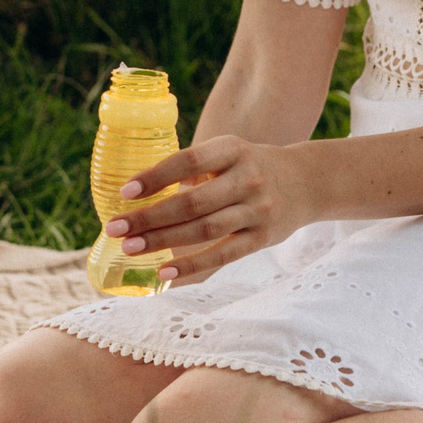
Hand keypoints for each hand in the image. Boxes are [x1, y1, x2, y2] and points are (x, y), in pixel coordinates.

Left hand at [102, 136, 315, 282]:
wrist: (307, 182)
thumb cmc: (251, 167)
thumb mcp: (228, 154)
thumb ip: (194, 169)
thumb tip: (139, 194)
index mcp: (233, 149)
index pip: (189, 160)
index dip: (156, 176)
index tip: (124, 192)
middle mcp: (247, 178)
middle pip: (192, 202)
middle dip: (149, 217)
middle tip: (115, 228)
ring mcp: (257, 210)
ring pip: (204, 230)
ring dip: (163, 242)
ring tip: (130, 248)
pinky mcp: (262, 238)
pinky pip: (223, 255)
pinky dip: (192, 266)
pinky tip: (164, 273)